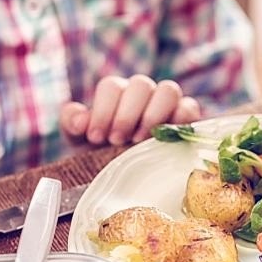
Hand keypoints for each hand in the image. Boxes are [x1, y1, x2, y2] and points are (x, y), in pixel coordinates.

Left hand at [60, 74, 199, 145]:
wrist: (122, 176)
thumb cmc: (99, 153)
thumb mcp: (80, 139)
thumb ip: (72, 123)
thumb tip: (81, 120)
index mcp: (116, 94)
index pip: (112, 86)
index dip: (103, 109)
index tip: (94, 137)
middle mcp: (142, 94)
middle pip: (141, 84)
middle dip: (126, 114)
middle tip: (116, 140)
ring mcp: (166, 104)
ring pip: (168, 90)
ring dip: (153, 115)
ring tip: (139, 140)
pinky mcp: (186, 119)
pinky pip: (189, 109)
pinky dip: (179, 120)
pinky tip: (163, 141)